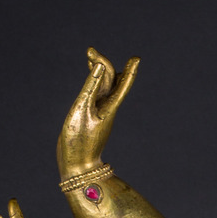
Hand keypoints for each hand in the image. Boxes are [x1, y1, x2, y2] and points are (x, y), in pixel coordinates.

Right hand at [57, 47, 138, 174]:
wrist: (79, 167)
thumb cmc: (79, 141)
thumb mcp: (82, 110)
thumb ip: (90, 86)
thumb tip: (100, 66)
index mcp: (109, 106)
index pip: (121, 83)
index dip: (130, 70)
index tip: (136, 58)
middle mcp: (107, 108)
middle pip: (110, 81)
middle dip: (102, 64)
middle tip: (90, 50)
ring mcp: (100, 113)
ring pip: (103, 87)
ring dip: (98, 70)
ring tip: (90, 56)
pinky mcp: (92, 118)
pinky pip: (96, 96)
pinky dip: (93, 83)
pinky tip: (90, 78)